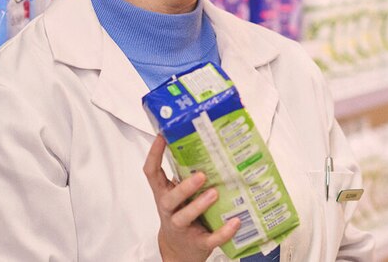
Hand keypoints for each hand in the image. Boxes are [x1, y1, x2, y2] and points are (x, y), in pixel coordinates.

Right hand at [144, 134, 240, 261]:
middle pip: (170, 199)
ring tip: (215, 193)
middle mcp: (170, 210)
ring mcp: (182, 228)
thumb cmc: (182, 214)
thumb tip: (207, 144)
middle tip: (201, 175)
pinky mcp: (198, 243)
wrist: (180, 251)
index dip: (154, 155)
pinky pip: (210, 239)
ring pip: (184, 217)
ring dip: (199, 205)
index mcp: (164, 194)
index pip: (152, 173)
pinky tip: (236, 222)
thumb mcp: (179, 195)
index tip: (162, 136)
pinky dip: (223, 232)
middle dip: (184, 187)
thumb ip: (185, 175)